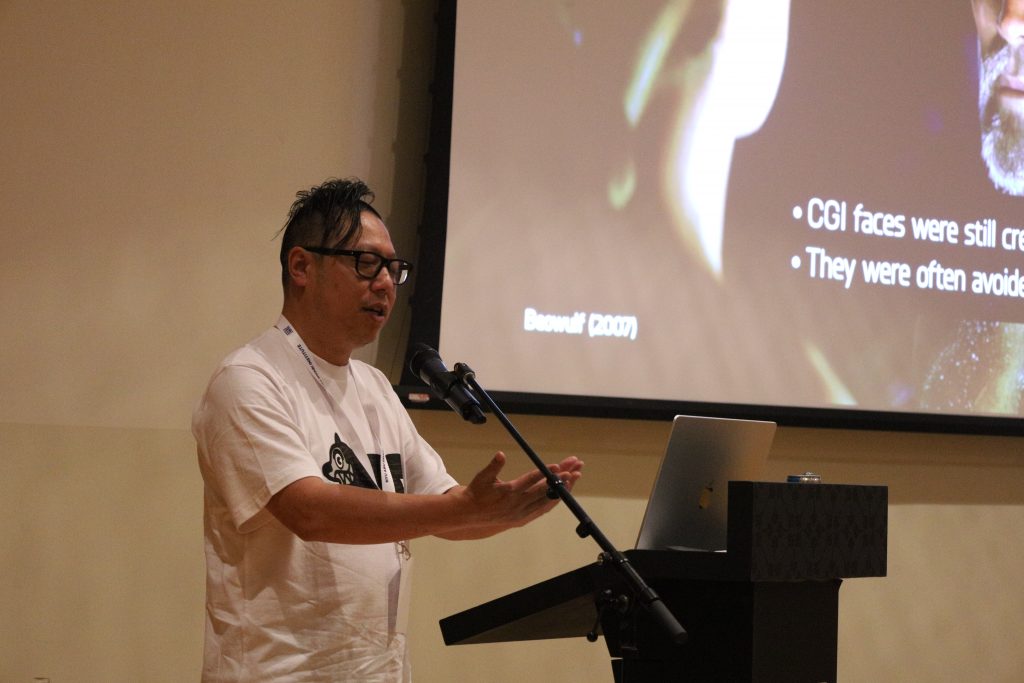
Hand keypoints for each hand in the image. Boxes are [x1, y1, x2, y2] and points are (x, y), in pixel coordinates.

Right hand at [458, 452, 583, 530]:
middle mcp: (518, 505)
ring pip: (547, 501)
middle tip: (575, 469)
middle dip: (561, 479)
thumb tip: (501, 454)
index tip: (558, 466)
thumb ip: (493, 466)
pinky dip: (554, 500)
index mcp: (509, 492)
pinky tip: (564, 492)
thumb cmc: (477, 491)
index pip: (531, 481)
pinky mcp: (523, 519)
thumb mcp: (482, 477)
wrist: (470, 514)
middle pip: (545, 490)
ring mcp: (521, 514)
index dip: (546, 473)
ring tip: (575, 477)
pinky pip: (543, 509)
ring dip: (562, 489)